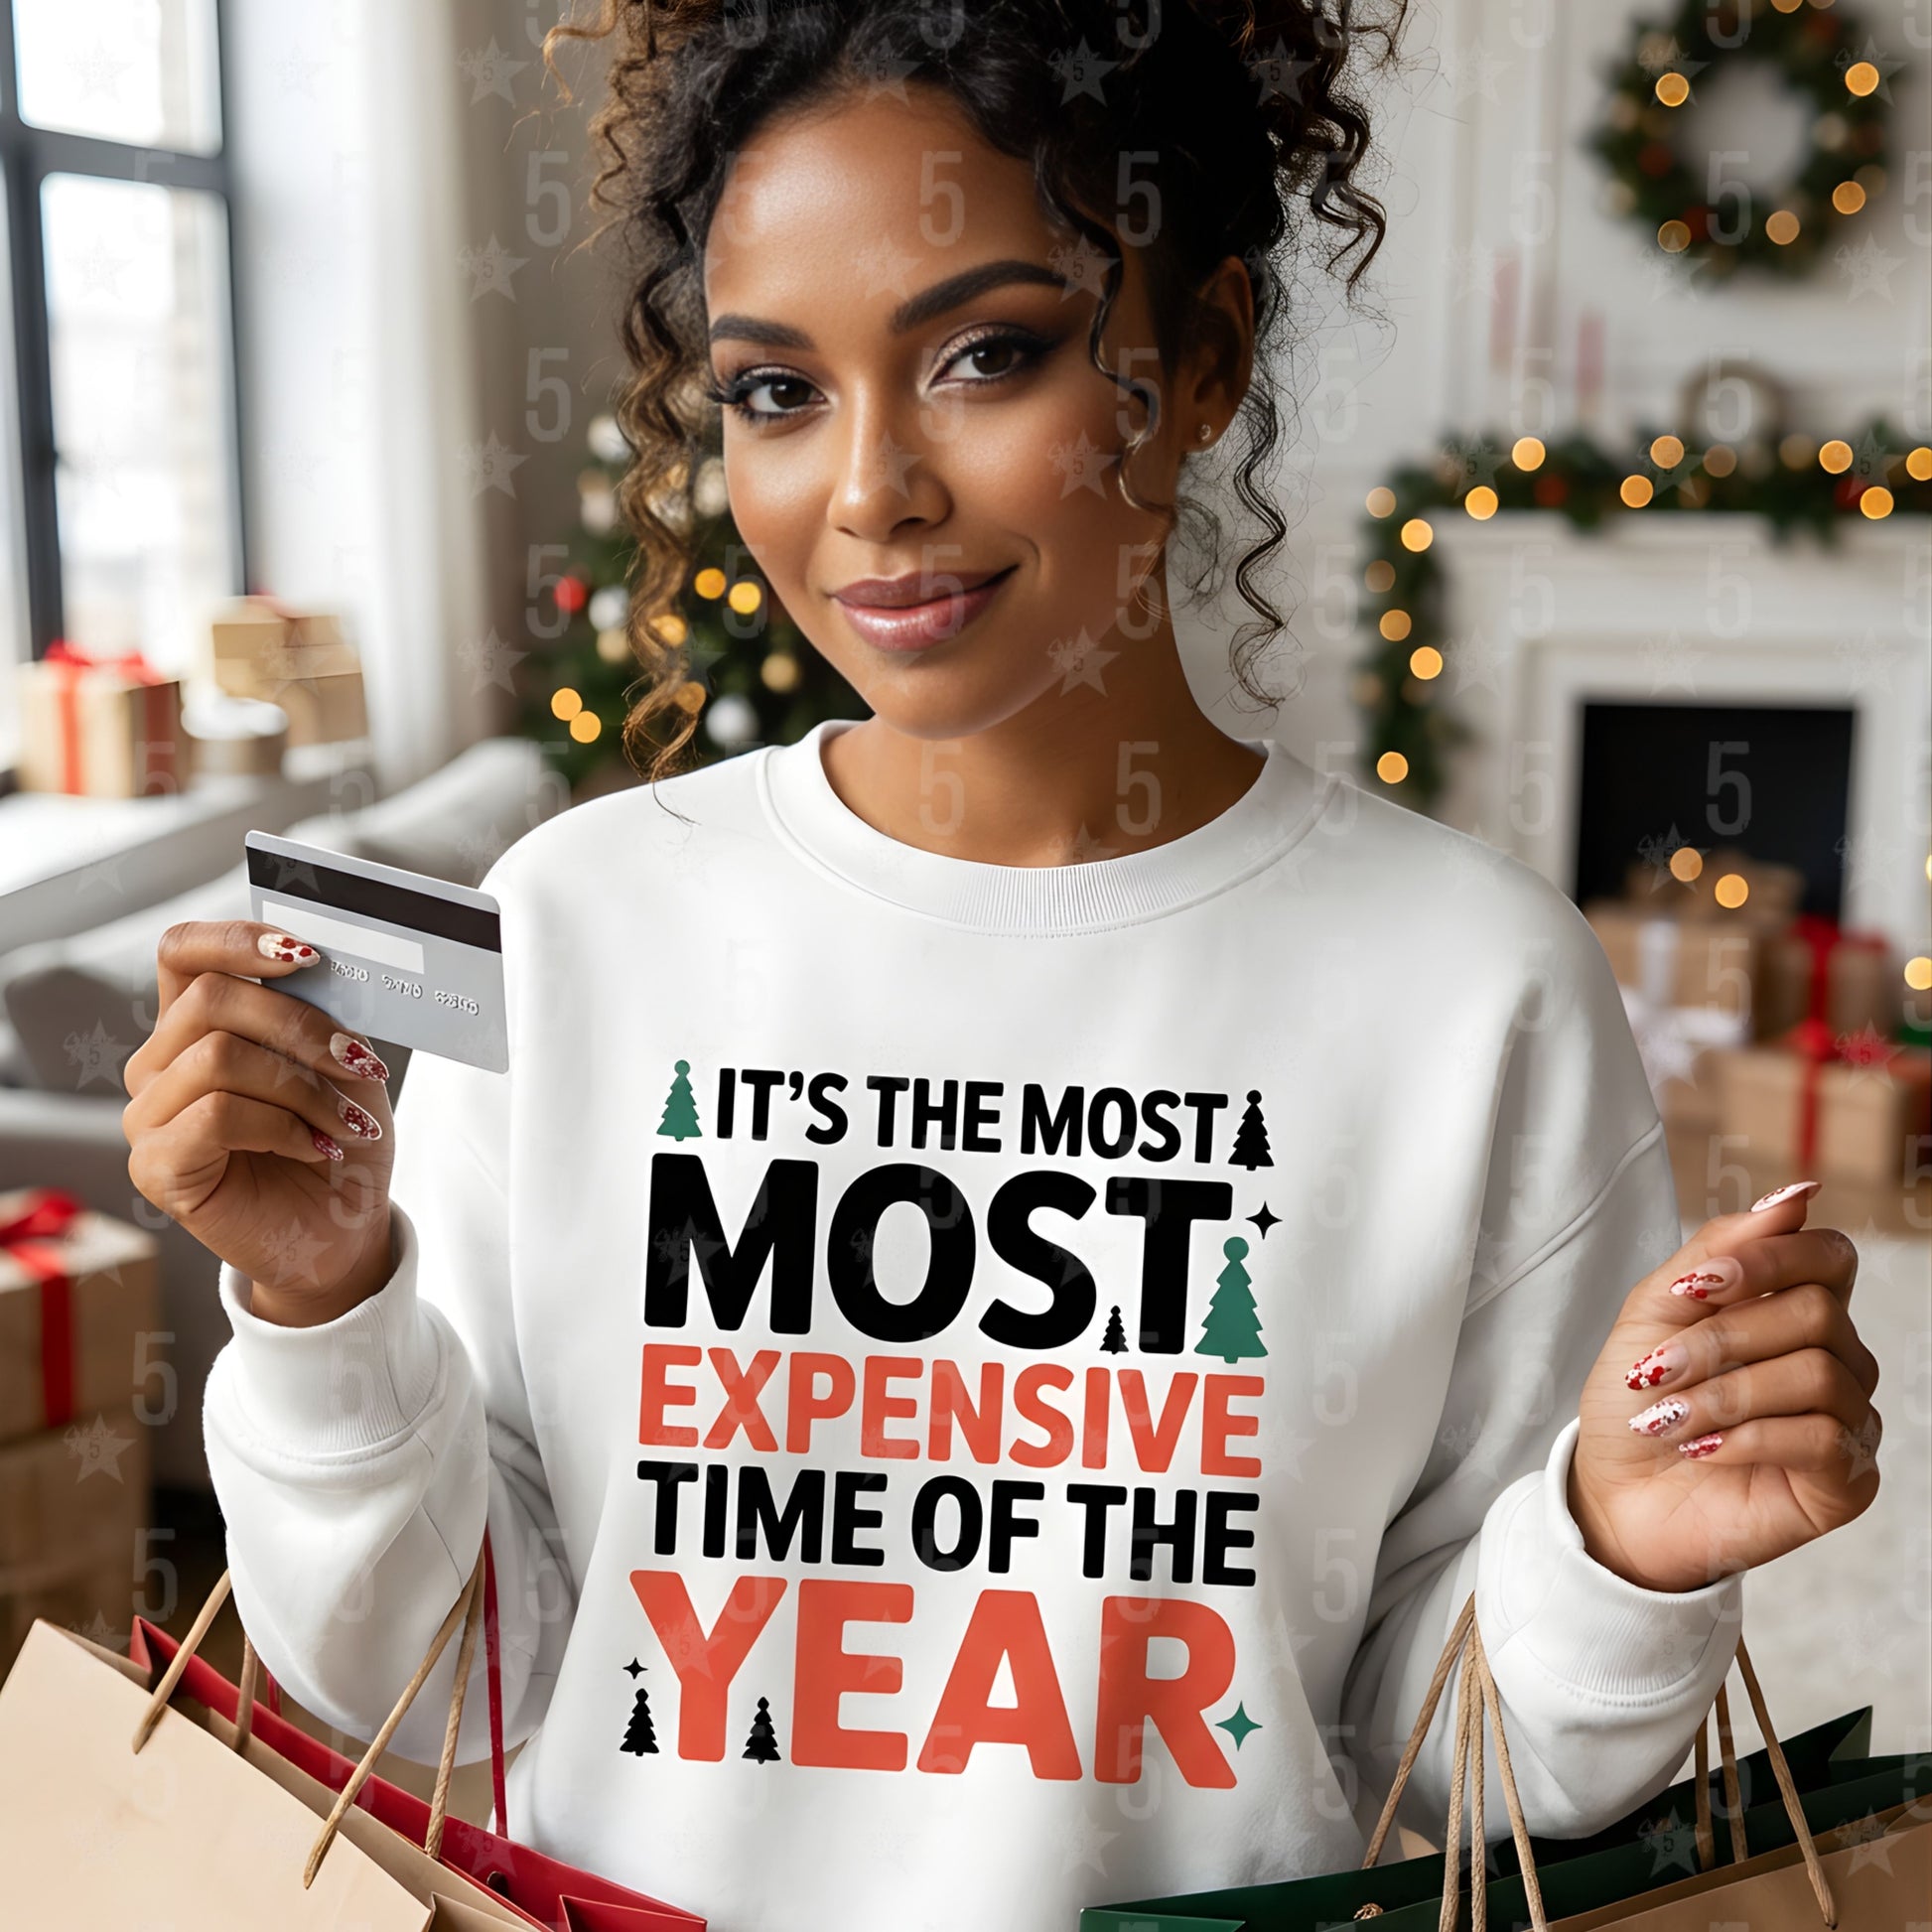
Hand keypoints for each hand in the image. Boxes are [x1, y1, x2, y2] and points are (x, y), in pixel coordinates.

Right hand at [123, 920, 396, 1318]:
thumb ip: (318, 1011)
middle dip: (303, 1028)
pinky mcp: (154, 1164)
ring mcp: (147, 1114)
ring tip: (347, 1122)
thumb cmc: (336, 1143)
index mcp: (196, 1023)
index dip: (239, 938)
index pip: (184, 950)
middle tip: (361, 1065)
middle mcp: (158, 1063)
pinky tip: (315, 1148)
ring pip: (218, 1057)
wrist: (338, 1233)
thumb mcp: (339, 1064)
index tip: (308, 955)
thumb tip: (319, 959)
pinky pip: (216, 1114)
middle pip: (212, 999)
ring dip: (304, 1088)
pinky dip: (283, 1128)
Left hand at [1565, 1180, 1880, 1593]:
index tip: (1698, 1284)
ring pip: (1818, 1375)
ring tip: (1668, 1418)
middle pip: (1817, 1313)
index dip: (1772, 1257)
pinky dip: (1747, 1438)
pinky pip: (1823, 1438)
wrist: (1615, 1495)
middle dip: (1721, 1338)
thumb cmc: (1636, 1400)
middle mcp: (1835, 1358)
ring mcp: (1848, 1420)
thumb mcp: (1656, 1310)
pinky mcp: (1846, 1480)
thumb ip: (1721, 1250)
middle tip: (1656, 1370)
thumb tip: (1798, 1196)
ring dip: (1724, 1394)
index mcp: (1793, 1309)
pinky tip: (1701, 1449)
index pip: (1829, 1255)